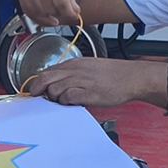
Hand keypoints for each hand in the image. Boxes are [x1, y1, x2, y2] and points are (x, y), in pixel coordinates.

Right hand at [15, 0, 82, 27]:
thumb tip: (73, 11)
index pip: (61, 2)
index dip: (69, 13)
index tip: (74, 15)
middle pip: (50, 8)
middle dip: (60, 14)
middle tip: (65, 12)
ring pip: (38, 12)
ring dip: (49, 17)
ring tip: (56, 15)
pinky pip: (27, 10)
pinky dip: (36, 17)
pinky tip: (44, 17)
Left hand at [22, 58, 160, 109]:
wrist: (132, 77)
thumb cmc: (112, 75)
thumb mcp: (88, 68)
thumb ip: (71, 74)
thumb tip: (55, 85)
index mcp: (74, 63)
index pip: (47, 71)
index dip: (37, 83)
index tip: (35, 92)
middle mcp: (75, 70)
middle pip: (45, 79)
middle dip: (37, 91)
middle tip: (37, 99)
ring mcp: (82, 81)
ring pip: (54, 89)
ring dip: (54, 98)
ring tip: (63, 101)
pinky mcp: (89, 93)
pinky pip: (68, 98)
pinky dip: (66, 103)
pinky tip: (72, 103)